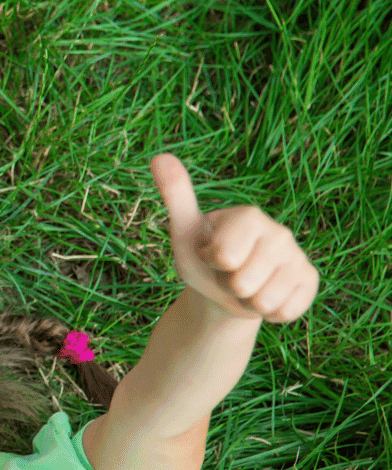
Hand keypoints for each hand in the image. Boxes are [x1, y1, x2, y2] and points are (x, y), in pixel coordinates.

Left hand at [152, 154, 318, 323]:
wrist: (224, 291)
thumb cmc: (203, 257)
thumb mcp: (184, 231)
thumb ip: (176, 196)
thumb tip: (158, 155)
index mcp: (250, 216)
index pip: (225, 256)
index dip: (212, 262)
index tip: (212, 254)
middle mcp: (281, 233)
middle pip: (244, 282)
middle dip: (229, 285)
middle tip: (229, 273)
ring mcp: (299, 258)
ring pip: (264, 301)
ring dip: (248, 301)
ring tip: (245, 285)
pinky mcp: (310, 282)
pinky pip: (284, 312)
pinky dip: (268, 313)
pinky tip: (265, 295)